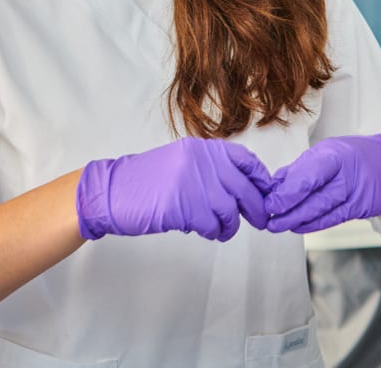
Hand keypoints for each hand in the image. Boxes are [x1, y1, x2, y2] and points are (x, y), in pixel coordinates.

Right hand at [77, 138, 272, 241]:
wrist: (113, 191)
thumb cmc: (145, 181)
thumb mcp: (181, 162)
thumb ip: (210, 169)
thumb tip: (244, 189)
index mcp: (201, 149)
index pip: (245, 160)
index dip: (261, 179)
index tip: (267, 193)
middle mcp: (200, 162)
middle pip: (244, 188)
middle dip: (256, 208)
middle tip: (260, 220)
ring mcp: (192, 183)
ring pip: (230, 210)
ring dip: (231, 225)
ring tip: (221, 230)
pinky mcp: (183, 206)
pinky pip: (212, 224)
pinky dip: (214, 232)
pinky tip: (205, 230)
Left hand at [265, 131, 380, 233]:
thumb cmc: (356, 156)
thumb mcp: (329, 152)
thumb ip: (301, 168)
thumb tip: (274, 183)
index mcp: (334, 153)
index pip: (308, 174)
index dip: (287, 192)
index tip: (269, 203)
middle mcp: (347, 172)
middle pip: (314, 194)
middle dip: (288, 209)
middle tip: (269, 219)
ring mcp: (357, 191)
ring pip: (323, 209)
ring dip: (298, 220)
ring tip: (278, 225)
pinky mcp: (364, 207)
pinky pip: (335, 218)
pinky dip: (315, 224)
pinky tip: (300, 226)